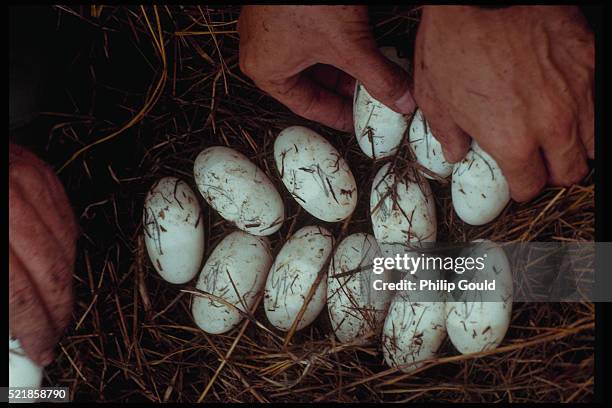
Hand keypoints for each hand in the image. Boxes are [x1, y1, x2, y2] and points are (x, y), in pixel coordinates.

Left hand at [9, 142, 77, 365]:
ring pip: (65, 249)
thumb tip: (10, 327)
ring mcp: (29, 182)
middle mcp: (8, 204)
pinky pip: (67, 221)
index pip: (17, 295)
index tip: (39, 348)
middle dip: (57, 313)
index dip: (33, 328)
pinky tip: (58, 268)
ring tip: (56, 307)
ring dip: (65, 285)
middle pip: (51, 274)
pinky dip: (67, 249)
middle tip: (53, 335)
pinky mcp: (41, 172)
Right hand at [238, 5, 414, 131]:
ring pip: (311, 59)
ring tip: (368, 68)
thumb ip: (379, 77)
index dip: (338, 116)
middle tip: (370, 96)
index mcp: (267, 71)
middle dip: (344, 89)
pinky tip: (355, 41)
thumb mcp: (349, 44)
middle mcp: (262, 52)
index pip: (308, 106)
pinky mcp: (280, 9)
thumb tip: (401, 100)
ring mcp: (269, 28)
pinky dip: (333, 43)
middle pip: (310, 83)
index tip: (358, 121)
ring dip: (341, 65)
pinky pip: (308, 37)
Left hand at [414, 6, 593, 200]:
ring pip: (593, 144)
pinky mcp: (591, 63)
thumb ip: (449, 134)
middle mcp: (552, 125)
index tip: (517, 181)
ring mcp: (578, 94)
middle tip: (540, 164)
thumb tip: (456, 152)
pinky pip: (598, 105)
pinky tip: (569, 107)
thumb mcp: (435, 96)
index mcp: (512, 141)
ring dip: (575, 148)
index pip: (530, 186)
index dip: (521, 188)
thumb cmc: (455, 42)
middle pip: (569, 173)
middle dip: (553, 174)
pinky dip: (587, 115)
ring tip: (558, 140)